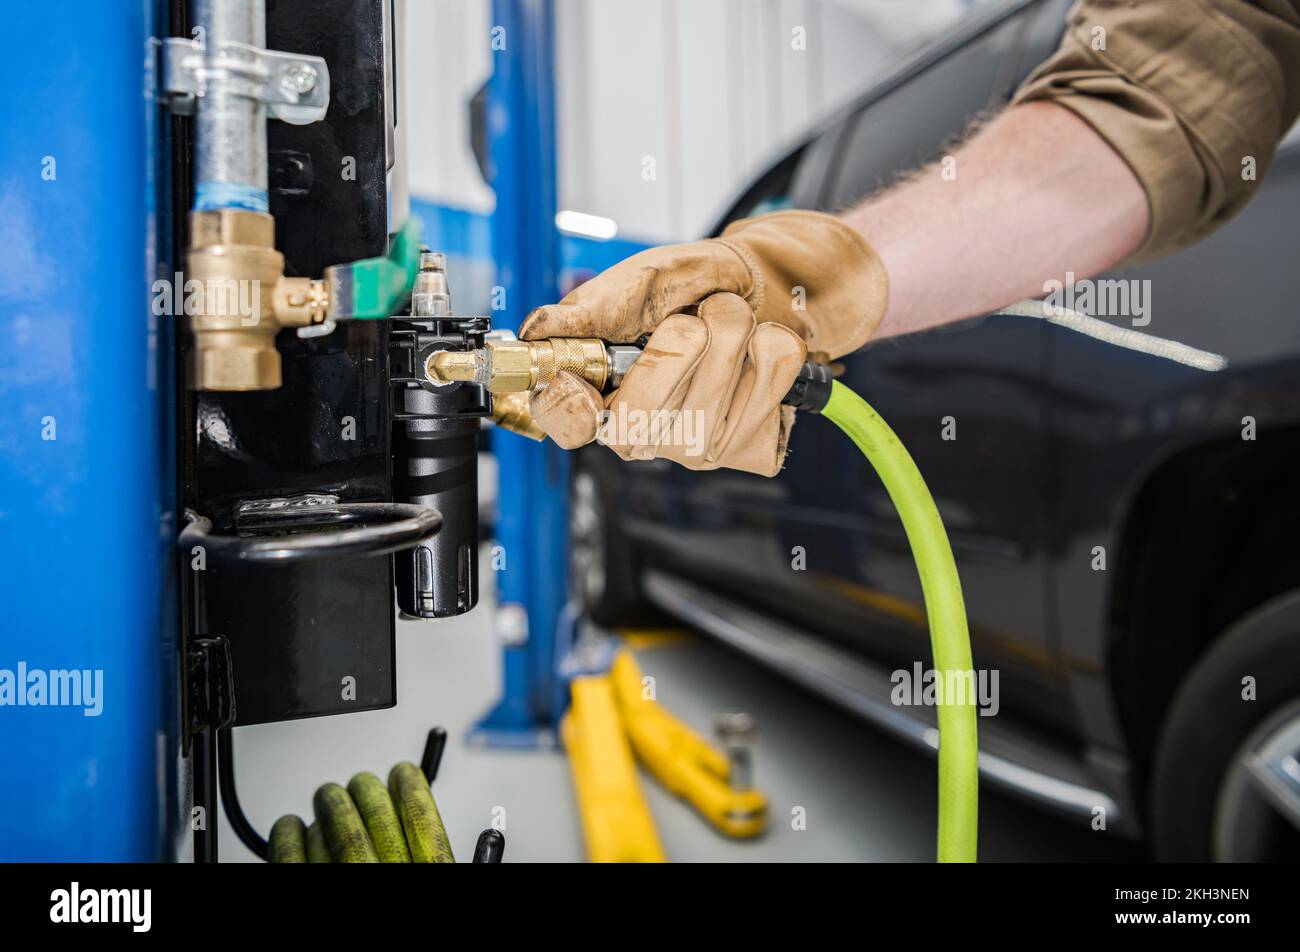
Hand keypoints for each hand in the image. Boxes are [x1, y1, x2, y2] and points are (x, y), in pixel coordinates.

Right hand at [519, 210, 887, 475]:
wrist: (762, 283)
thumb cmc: (690, 286)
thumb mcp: (636, 284)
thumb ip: (590, 311)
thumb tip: (535, 330)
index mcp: (602, 397)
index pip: (568, 423)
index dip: (570, 405)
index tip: (580, 384)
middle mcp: (644, 433)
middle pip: (648, 404)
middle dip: (684, 336)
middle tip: (692, 321)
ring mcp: (697, 447)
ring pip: (719, 380)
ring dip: (734, 328)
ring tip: (728, 325)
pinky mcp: (751, 448)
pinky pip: (771, 380)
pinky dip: (772, 344)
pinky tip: (758, 349)